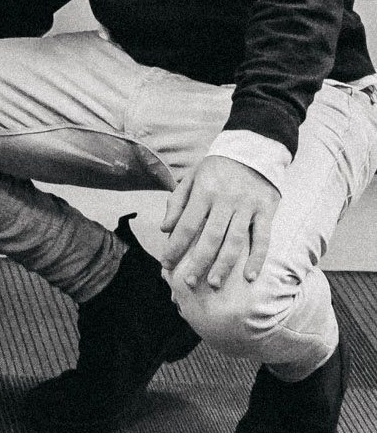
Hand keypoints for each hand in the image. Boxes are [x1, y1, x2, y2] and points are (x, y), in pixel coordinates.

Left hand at [160, 153, 280, 289]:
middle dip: (199, 262)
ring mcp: (247, 206)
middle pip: (210, 237)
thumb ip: (177, 202)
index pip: (186, 224)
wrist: (253, 148)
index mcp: (204, 191)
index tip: (166, 265)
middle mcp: (225, 199)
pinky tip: (249, 276)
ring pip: (235, 240)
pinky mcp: (266, 210)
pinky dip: (257, 258)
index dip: (175, 247)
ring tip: (215, 284)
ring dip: (224, 265)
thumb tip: (165, 229)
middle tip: (190, 283)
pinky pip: (262, 238)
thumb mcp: (193, 177)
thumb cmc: (217, 167)